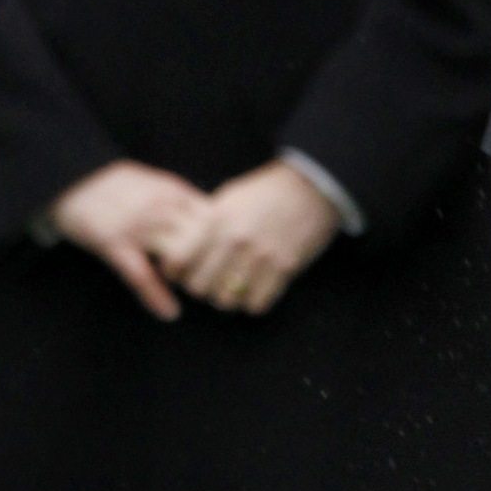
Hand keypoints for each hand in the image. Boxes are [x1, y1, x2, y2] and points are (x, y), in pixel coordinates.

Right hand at [48, 161, 213, 321]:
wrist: (73, 180)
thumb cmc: (118, 184)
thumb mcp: (158, 183)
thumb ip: (184, 200)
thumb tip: (213, 218)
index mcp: (175, 192)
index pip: (216, 218)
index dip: (224, 239)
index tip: (225, 254)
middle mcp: (161, 208)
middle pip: (203, 239)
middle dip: (210, 260)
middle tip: (209, 274)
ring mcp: (138, 227)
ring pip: (179, 256)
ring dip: (188, 276)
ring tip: (190, 286)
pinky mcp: (114, 245)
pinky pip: (141, 276)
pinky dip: (156, 298)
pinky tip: (170, 313)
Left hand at [162, 161, 340, 315]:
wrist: (313, 185)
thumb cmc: (268, 190)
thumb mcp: (230, 197)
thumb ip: (207, 223)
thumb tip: (183, 248)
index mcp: (217, 220)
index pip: (178, 261)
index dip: (176, 272)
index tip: (184, 271)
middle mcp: (236, 240)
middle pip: (199, 288)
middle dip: (202, 288)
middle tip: (211, 282)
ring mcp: (261, 255)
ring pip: (226, 301)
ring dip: (227, 299)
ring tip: (234, 289)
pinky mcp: (285, 267)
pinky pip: (257, 304)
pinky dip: (254, 302)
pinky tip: (257, 290)